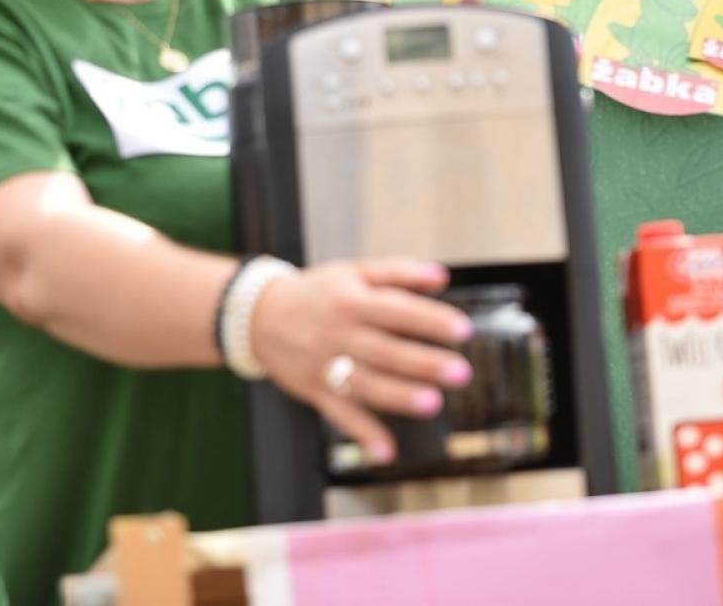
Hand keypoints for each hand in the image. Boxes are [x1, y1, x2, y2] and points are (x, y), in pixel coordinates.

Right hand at [248, 259, 474, 462]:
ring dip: (398, 396)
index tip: (463, 330)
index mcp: (353, 301)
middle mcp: (340, 334)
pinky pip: (340, 415)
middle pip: (385, 350)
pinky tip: (386, 451)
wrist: (259, 316)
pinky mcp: (316, 392)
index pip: (397, 311)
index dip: (430, 320)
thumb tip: (441, 276)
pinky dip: (362, 434)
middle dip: (423, 363)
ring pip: (365, 384)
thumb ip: (398, 272)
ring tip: (432, 403)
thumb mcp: (354, 272)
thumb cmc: (318, 293)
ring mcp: (326, 365)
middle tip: (460, 372)